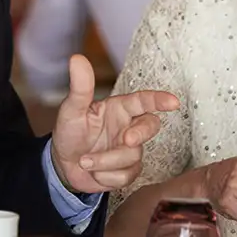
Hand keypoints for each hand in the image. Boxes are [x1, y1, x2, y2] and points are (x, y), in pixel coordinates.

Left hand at [51, 55, 178, 193]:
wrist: (63, 165)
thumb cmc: (69, 132)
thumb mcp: (71, 110)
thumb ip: (80, 88)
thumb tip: (77, 59)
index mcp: (118, 108)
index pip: (143, 101)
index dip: (159, 100)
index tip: (173, 102)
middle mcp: (128, 127)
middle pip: (150, 127)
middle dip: (140, 134)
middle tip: (126, 140)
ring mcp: (130, 150)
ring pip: (132, 157)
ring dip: (105, 162)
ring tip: (84, 161)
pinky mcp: (128, 170)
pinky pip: (125, 176)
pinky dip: (105, 177)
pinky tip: (94, 172)